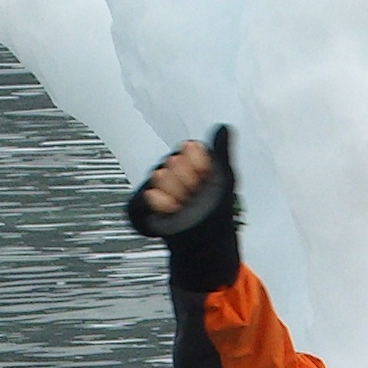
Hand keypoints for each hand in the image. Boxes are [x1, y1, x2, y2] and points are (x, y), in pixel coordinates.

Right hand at [127, 125, 234, 241]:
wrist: (204, 240)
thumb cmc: (216, 212)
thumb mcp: (225, 179)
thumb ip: (222, 152)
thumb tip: (223, 127)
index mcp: (189, 158)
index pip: (189, 148)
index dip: (200, 167)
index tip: (206, 179)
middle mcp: (170, 167)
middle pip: (174, 162)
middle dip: (189, 183)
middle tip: (195, 196)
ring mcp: (155, 183)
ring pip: (160, 177)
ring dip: (177, 196)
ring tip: (184, 205)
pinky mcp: (142, 200)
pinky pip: (147, 194)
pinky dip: (162, 205)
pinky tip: (171, 209)